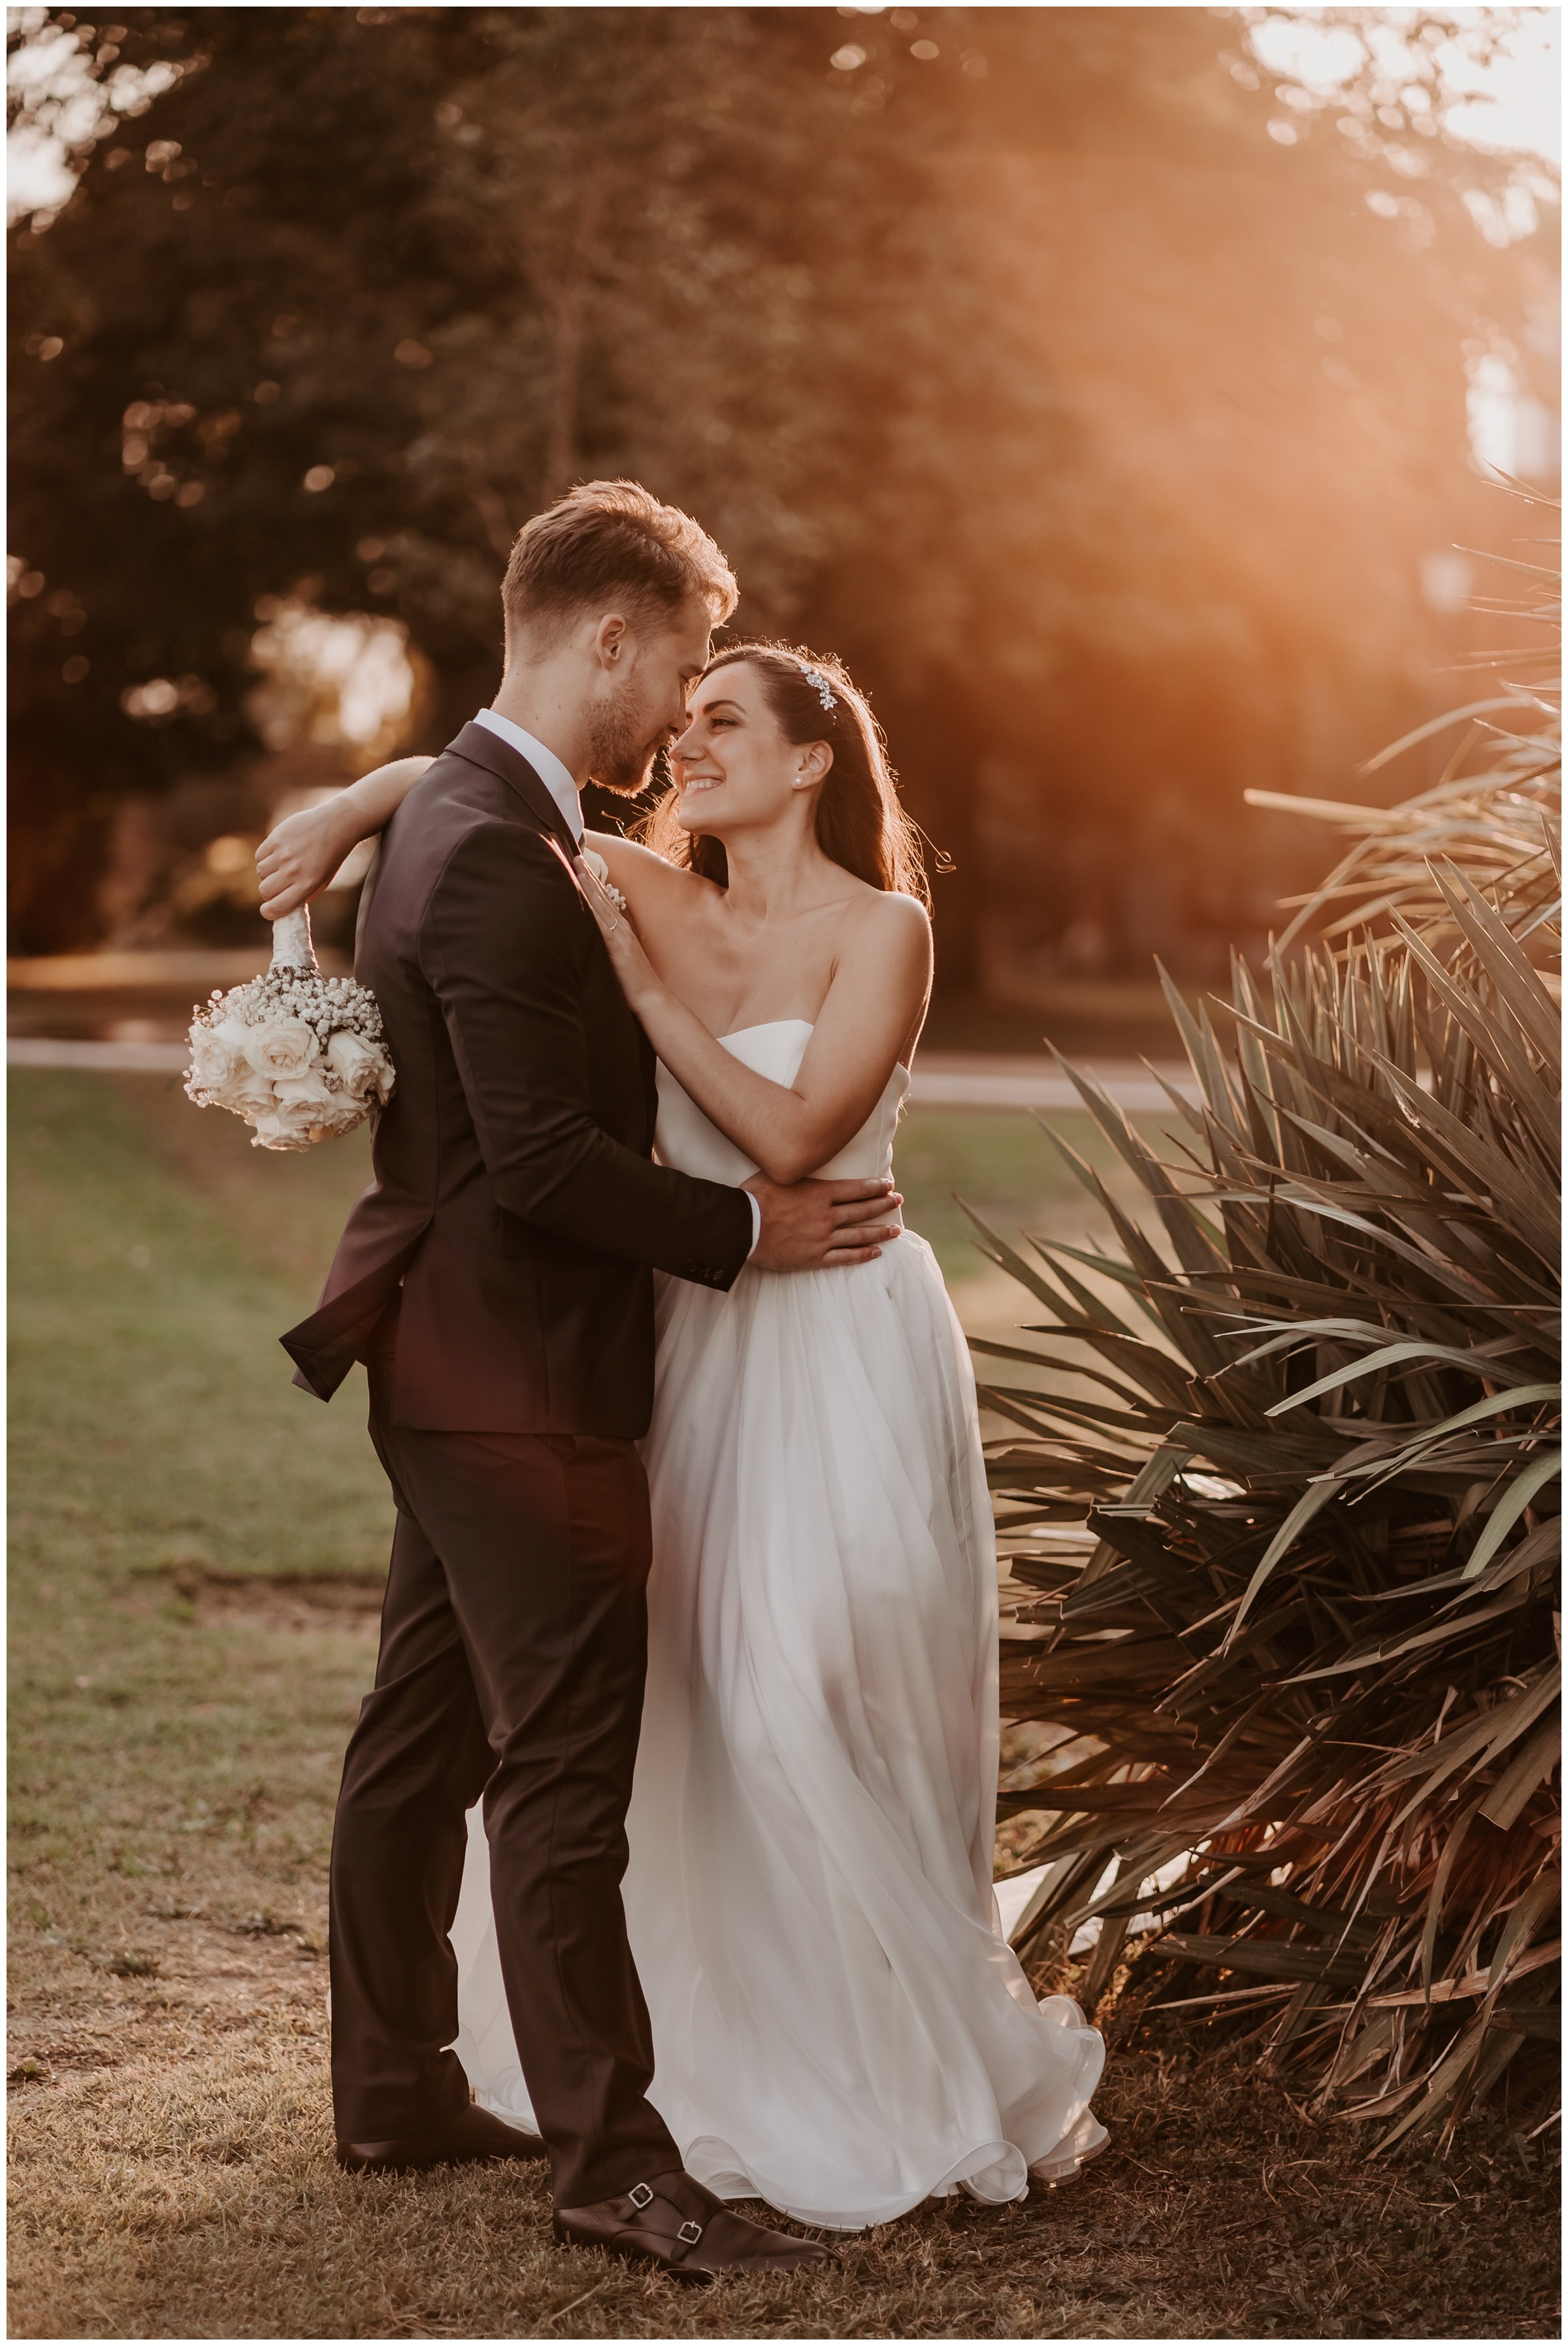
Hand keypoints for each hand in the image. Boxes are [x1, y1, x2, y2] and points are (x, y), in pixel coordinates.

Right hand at [256, 801, 359, 917]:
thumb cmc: (331, 856)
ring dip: (268, 872)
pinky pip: (259, 855)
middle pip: (265, 891)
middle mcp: (293, 870)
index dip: (269, 911)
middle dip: (269, 891)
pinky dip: (266, 857)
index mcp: (307, 884)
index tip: (269, 910)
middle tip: (278, 884)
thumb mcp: (322, 881)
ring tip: (282, 864)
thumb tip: (282, 906)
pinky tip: (279, 852)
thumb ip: (303, 895)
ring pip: (260, 872)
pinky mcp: (276, 837)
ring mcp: (283, 853)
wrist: (337, 824)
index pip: (277, 907)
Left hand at [572, 852, 661, 1014]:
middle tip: (575, 854)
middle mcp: (621, 927)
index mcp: (621, 929)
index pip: (604, 899)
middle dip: (588, 874)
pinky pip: (601, 923)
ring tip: (576, 864)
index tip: (581, 864)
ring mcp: (620, 935)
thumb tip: (597, 935)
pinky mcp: (617, 947)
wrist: (652, 998)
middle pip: (602, 895)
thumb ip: (610, 944)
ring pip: (601, 903)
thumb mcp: (621, 957)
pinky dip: (592, 907)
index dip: (593, 881)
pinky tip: (582, 895)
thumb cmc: (635, 982)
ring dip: (588, 883)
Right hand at [745, 1173, 902, 1270]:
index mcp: (819, 1193)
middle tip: (898, 1201)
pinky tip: (876, 1253)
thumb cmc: (755, 1198)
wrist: (743, 1227)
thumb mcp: (779, 1176)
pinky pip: (844, 1257)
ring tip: (896, 1230)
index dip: (875, 1187)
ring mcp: (822, 1238)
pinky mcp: (814, 1257)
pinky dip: (862, 1255)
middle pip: (862, 1210)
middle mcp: (826, 1215)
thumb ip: (798, 1174)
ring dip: (880, 1232)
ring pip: (859, 1235)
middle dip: (883, 1205)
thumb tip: (803, 1163)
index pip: (856, 1189)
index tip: (889, 1186)